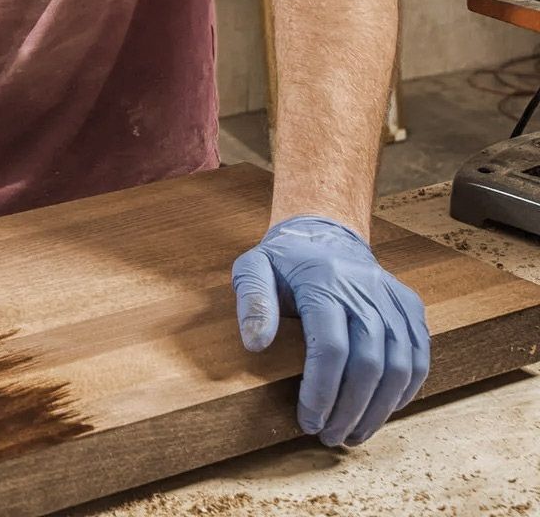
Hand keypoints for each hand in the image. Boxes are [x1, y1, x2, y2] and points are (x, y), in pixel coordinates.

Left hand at [231, 215, 430, 446]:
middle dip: (350, 410)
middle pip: (369, 364)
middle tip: (330, 437)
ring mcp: (393, 299)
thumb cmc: (284, 261)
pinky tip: (382, 410)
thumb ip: (251, 302)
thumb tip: (255, 344)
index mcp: (325, 282)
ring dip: (379, 409)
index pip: (330, 348)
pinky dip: (405, 390)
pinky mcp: (411, 307)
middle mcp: (366, 290)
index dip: (321, 392)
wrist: (326, 234)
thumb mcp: (252, 269)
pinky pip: (419, 356)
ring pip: (400, 366)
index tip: (308, 421)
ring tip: (354, 434)